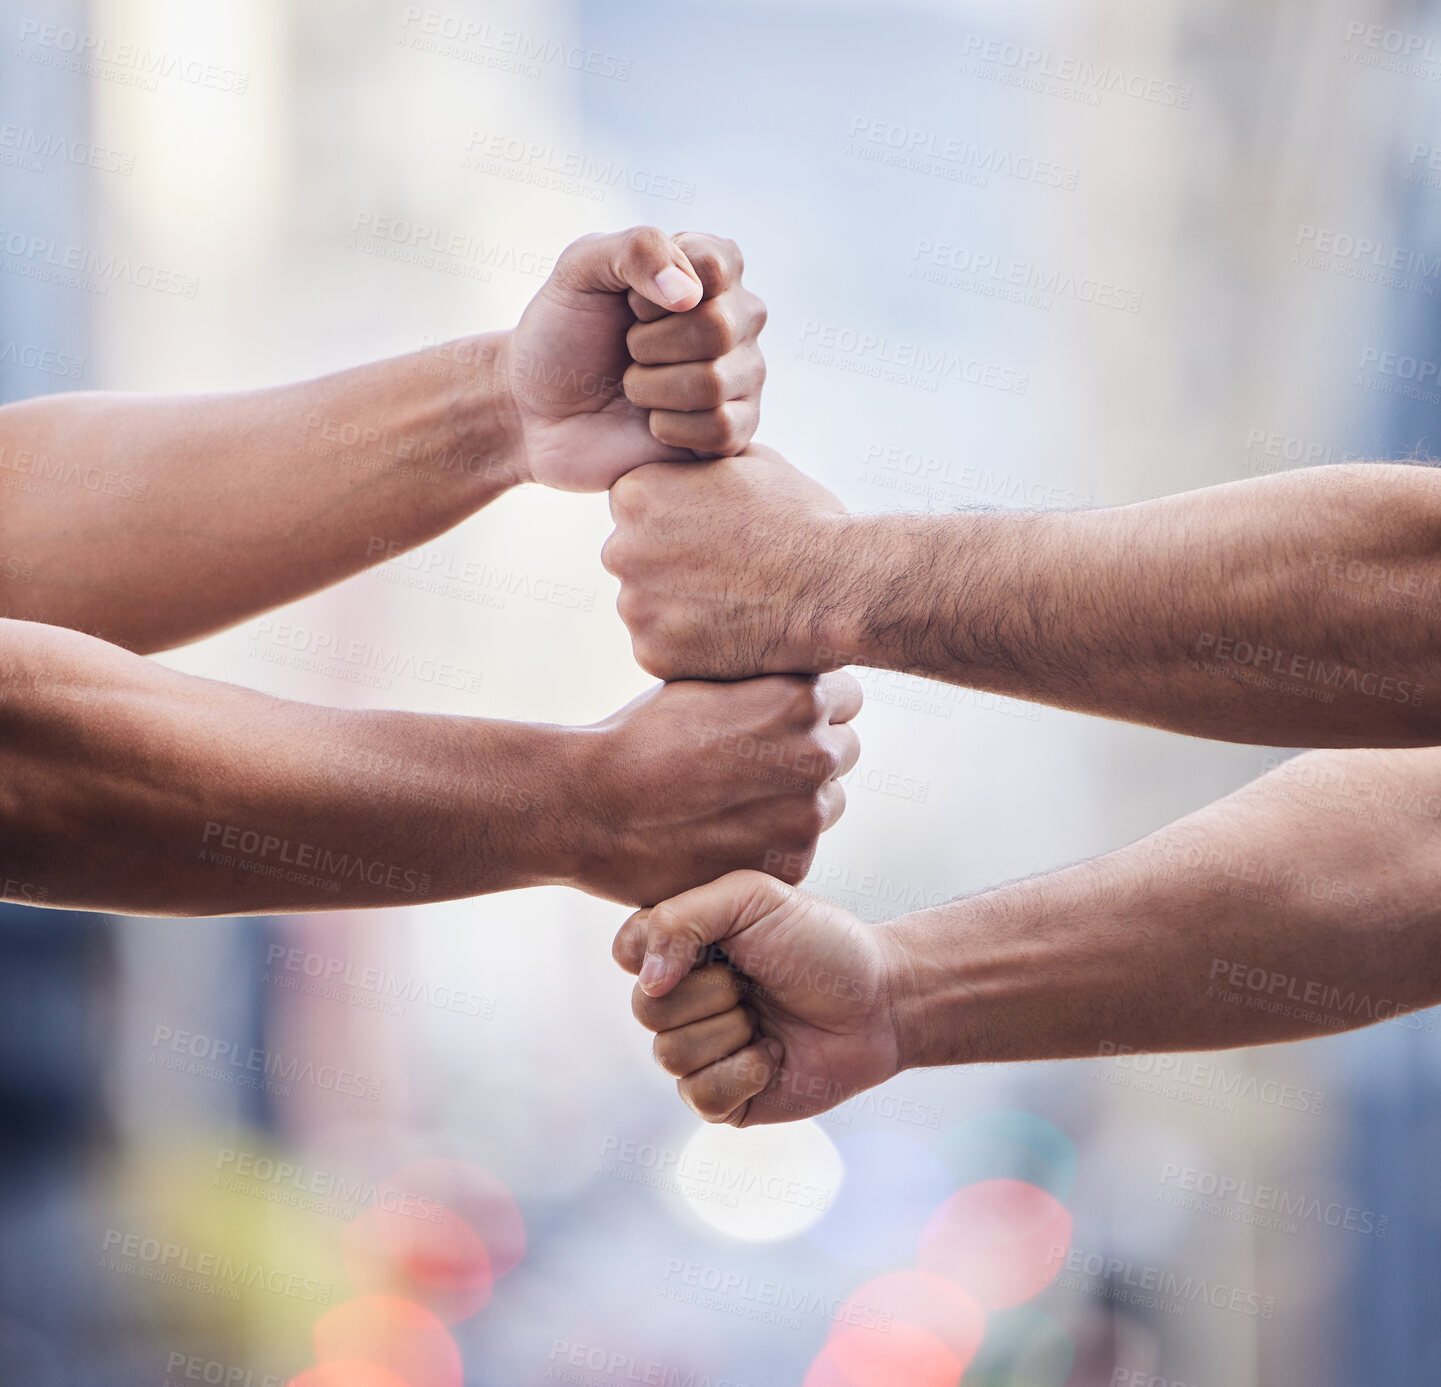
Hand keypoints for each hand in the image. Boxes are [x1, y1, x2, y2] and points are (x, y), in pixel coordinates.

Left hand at [500, 227, 765, 491]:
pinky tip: (651, 423)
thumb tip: (690, 294)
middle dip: (648, 344)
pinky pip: (721, 429)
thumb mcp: (580, 269)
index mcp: (711, 269)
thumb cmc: (563, 334)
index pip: (715, 265)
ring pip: (714, 382)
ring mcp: (741, 377)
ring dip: (650, 388)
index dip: (653, 290)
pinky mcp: (734, 432)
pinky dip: (668, 427)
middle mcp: (738, 320)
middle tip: (627, 350)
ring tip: (633, 387)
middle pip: (717, 327)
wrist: (538, 411)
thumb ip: (636, 249)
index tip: (627, 301)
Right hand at [568, 674, 860, 904]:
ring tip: (732, 798)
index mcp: (802, 696)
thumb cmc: (640, 733)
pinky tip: (724, 831)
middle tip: (747, 760)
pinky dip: (772, 842)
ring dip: (795, 799)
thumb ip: (762, 674)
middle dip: (807, 750)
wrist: (591, 805)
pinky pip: (800, 845)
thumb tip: (797, 665)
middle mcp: (818, 753)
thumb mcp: (705, 677)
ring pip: (827, 800)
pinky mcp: (792, 863)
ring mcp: (809, 813)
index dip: (806, 704)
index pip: (846, 694)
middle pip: (844, 747)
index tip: (770, 716)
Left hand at [603, 445, 851, 679]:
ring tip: (734, 603)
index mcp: (635, 494)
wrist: (833, 586)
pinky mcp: (653, 656)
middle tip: (724, 571)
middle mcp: (620, 550)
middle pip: (635, 558)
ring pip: (647, 606)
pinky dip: (691, 647)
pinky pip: (663, 649)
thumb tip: (690, 460)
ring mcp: (634, 608)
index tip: (714, 532)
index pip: (637, 507)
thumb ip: (699, 465)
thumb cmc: (800, 520)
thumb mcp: (748, 463)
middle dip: (669, 565)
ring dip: (679, 607)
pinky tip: (732, 633)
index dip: (677, 520)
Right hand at [612, 871, 904, 1124]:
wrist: (881, 1001)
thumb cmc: (820, 942)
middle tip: (753, 982)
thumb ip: (681, 917)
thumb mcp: (752, 898)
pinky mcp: (724, 1098)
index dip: (662, 952)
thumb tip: (645, 980)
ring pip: (670, 1055)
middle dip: (711, 994)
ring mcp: (701, 1050)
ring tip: (767, 1019)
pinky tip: (773, 1056)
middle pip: (645, 1009)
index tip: (715, 944)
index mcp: (683, 947)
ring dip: (731, 1033)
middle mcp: (683, 998)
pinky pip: (699, 1097)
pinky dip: (743, 1074)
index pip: (627, 952)